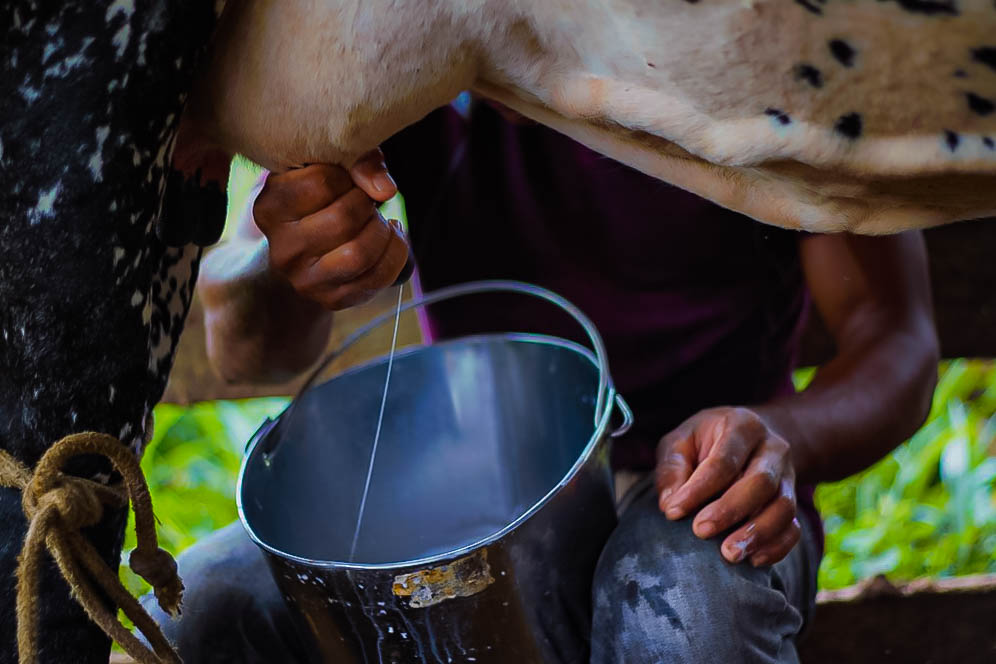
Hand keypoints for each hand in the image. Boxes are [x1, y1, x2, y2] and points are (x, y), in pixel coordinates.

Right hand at [252, 150, 408, 309]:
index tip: (346, 179)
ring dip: (382, 231)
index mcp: (270, 208)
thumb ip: (358, 160)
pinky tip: (389, 240)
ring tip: (379, 222)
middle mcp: (282, 249)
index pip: (322, 181)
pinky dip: (396, 252)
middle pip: (344, 217)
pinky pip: (379, 276)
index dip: (347, 175)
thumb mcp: (328, 167)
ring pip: (360, 252)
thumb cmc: (319, 199)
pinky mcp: (332, 299)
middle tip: (366, 201)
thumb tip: (385, 189)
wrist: (302, 252)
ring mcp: (305, 280)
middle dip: (367, 203)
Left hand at [655, 407, 799, 565]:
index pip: (723, 460)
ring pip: (784, 507)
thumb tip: (670, 504)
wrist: (749, 439)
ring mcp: (788, 476)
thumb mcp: (681, 441)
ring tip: (729, 554)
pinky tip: (753, 560)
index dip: (699, 488)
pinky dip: (776, 547)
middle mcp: (772, 449)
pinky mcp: (794, 502)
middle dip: (730, 510)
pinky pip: (793, 527)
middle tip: (701, 531)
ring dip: (757, 533)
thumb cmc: (706, 442)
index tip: (674, 512)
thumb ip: (672, 468)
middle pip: (761, 481)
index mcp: (742, 426)